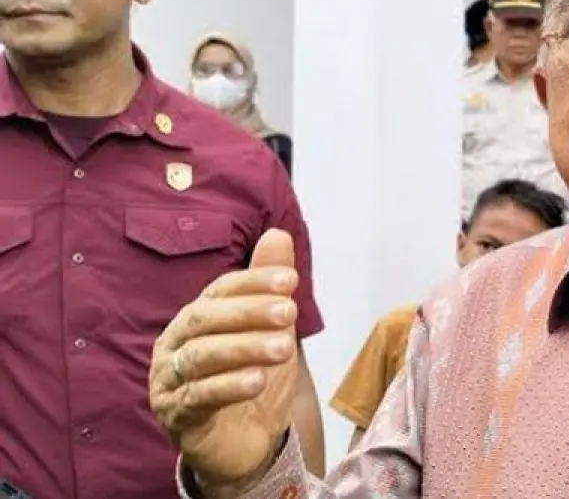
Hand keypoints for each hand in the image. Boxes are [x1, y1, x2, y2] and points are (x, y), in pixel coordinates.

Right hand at [148, 229, 300, 491]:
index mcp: (196, 317)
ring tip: (283, 348)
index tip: (290, 279)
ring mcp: (170, 380)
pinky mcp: (176, 415)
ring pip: (202, 357)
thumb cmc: (252, 378)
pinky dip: (228, 387)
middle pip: (205, 319)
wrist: (246, 442)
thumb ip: (268, 285)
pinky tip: (256, 381)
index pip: (219, 289)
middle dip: (249, 311)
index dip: (253, 282)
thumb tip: (278, 234)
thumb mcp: (270, 330)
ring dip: (245, 349)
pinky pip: (198, 397)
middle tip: (290, 310)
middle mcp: (175, 344)